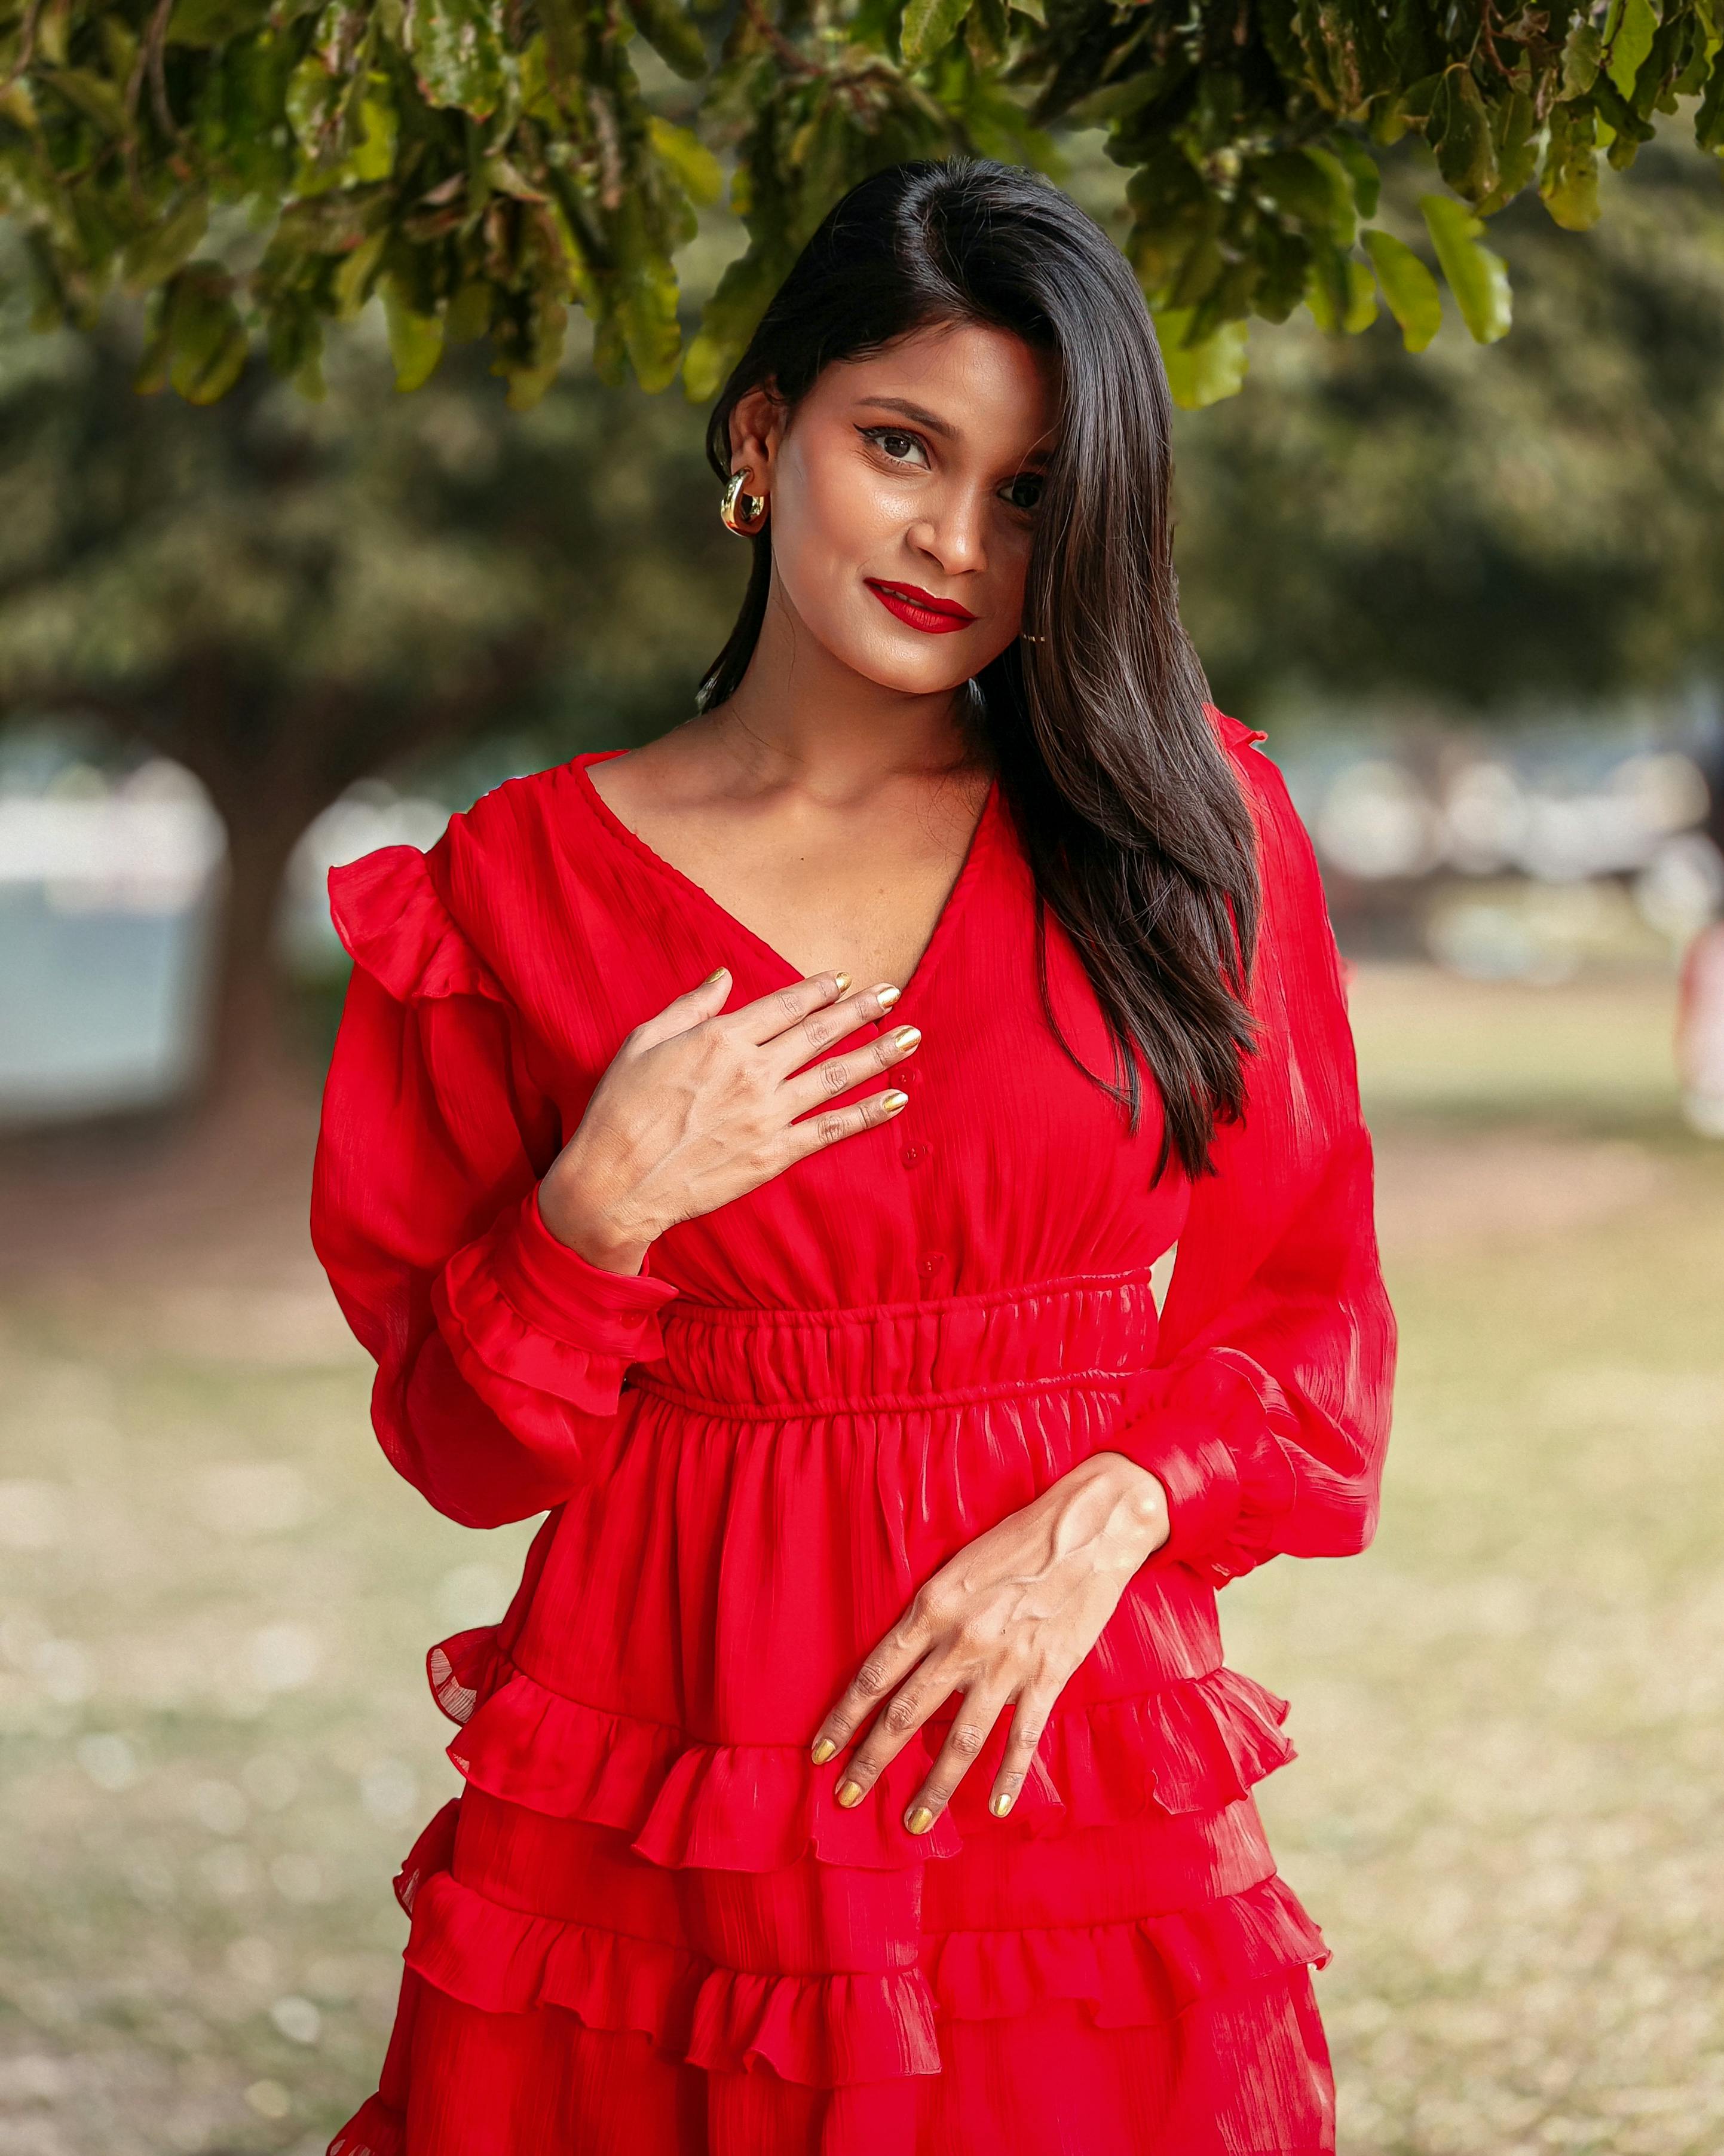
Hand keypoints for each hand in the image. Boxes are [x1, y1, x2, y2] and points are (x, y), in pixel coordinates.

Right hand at [538, 967, 917, 1273]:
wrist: (615, 1183)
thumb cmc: (618, 1111)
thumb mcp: (643, 1042)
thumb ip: (689, 1007)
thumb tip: (723, 977)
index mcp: (719, 1038)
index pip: (784, 1005)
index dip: (818, 990)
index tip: (845, 980)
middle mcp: (752, 1070)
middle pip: (820, 1032)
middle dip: (861, 1010)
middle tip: (893, 993)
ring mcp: (766, 1113)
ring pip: (835, 1075)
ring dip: (879, 1054)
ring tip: (911, 1036)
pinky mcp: (772, 1154)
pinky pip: (830, 1128)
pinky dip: (867, 1114)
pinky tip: (896, 1100)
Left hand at [809, 1453, 1171, 1831]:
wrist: (1089, 1528)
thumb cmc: (1019, 1538)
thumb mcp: (957, 1565)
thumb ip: (929, 1614)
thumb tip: (902, 1658)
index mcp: (932, 1608)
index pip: (874, 1675)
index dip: (843, 1718)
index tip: (819, 1751)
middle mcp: (962, 1642)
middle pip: (905, 1715)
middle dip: (871, 1763)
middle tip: (845, 1798)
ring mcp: (1007, 1664)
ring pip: (960, 1741)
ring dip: (934, 1787)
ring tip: (913, 1824)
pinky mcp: (1049, 1676)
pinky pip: (1023, 1739)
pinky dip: (1008, 1777)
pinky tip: (994, 1808)